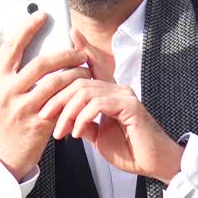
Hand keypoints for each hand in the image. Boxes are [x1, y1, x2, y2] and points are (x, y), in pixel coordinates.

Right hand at [0, 12, 90, 179]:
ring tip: (85, 69)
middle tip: (77, 50)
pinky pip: (61, 102)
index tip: (42, 14)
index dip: (27, 28)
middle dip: (63, 53)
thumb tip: (32, 45)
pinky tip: (82, 88)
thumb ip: (12, 73)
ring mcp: (22, 108)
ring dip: (74, 73)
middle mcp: (6, 92)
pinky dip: (73, 92)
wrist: (4, 155)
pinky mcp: (37, 123)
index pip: (11, 47)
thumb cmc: (6, 119)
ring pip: (54, 82)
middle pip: (40, 63)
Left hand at [37, 31, 183, 183]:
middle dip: (58, 98)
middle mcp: (118, 89)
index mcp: (111, 93)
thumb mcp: (99, 136)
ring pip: (86, 91)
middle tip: (45, 116)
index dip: (83, 48)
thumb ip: (83, 123)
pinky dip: (83, 118)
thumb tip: (66, 118)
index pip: (94, 66)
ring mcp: (125, 95)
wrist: (153, 164)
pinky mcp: (130, 106)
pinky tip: (77, 132)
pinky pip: (98, 104)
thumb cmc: (131, 151)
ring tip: (61, 131)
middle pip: (80, 81)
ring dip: (68, 112)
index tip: (71, 32)